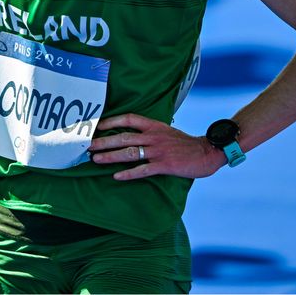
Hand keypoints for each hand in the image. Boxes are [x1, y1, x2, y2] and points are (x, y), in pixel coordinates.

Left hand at [87, 113, 222, 180]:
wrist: (208, 152)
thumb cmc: (185, 143)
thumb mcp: (167, 131)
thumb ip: (151, 132)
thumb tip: (132, 134)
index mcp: (154, 126)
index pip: (128, 119)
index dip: (111, 122)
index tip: (97, 126)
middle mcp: (154, 136)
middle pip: (123, 137)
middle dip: (104, 141)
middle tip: (88, 146)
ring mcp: (158, 151)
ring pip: (129, 153)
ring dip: (110, 156)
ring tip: (96, 160)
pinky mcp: (164, 165)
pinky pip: (143, 170)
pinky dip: (128, 173)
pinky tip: (117, 176)